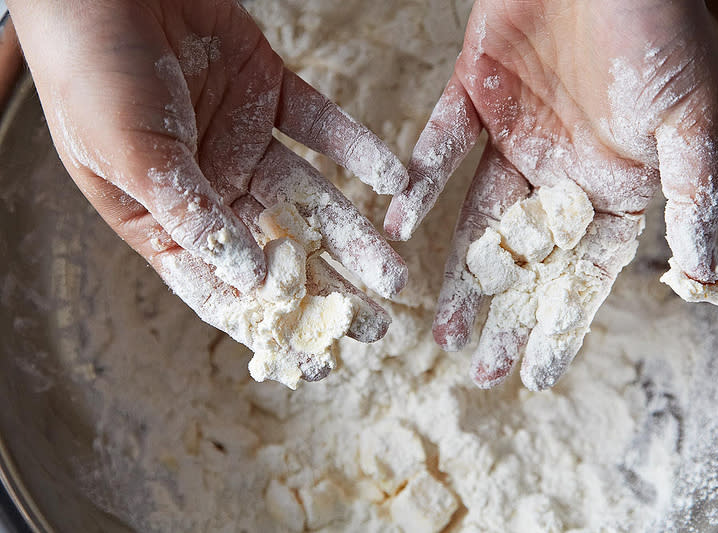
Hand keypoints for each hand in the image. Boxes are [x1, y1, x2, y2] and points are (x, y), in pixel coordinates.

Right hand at [9, 0, 408, 381]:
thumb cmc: (91, 74)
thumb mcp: (129, 157)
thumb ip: (190, 216)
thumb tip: (248, 278)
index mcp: (166, 218)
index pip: (223, 288)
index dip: (271, 325)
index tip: (319, 361)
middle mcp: (212, 188)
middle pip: (280, 251)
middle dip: (329, 289)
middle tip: (377, 326)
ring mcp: (244, 142)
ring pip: (311, 199)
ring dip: (355, 233)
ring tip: (396, 272)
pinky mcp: (271, 95)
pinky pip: (323, 128)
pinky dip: (358, 151)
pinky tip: (393, 181)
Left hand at [384, 0, 717, 389]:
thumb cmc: (659, 29)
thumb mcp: (691, 122)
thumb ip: (691, 199)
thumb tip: (705, 277)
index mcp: (614, 183)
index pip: (585, 271)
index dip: (561, 324)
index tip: (535, 375)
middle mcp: (560, 169)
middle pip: (527, 257)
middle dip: (503, 313)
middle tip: (475, 366)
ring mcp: (515, 135)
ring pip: (478, 217)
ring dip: (457, 270)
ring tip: (438, 325)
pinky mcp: (474, 95)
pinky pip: (440, 149)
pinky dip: (419, 185)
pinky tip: (400, 227)